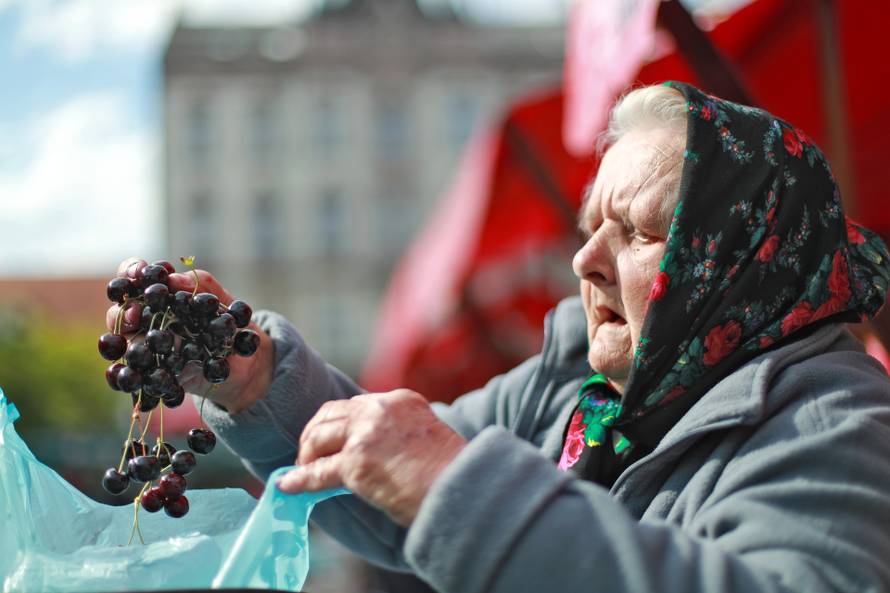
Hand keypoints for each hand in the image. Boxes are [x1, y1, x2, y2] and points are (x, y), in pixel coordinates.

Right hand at [104, 257, 273, 413]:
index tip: (139, 271)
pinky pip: (137, 378)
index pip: (136, 278)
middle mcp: (148, 321)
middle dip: (124, 312)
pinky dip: (134, 377)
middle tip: (135, 314)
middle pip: (120, 313)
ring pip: (126, 345)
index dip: (131, 272)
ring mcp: (150, 349)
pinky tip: (140, 374)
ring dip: (129, 344)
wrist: (249, 363)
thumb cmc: (233, 325)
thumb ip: (204, 286)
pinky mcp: (156, 375)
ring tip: (143, 344)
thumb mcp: (226, 302)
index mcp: (162, 296)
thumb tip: (174, 279)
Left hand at [278, 390, 466, 526]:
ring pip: (319, 437)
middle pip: (331, 414)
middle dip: (315, 433)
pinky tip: (288, 486)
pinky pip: (318, 472)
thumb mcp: (427, 437)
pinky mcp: (356, 463)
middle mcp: (381, 409)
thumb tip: (374, 457)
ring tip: (301, 470)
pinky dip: (300, 479)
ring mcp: (366, 434)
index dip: (340, 423)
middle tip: (309, 453)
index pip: (358, 405)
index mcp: (402, 400)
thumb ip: (400, 435)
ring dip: (306, 454)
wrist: (462, 488)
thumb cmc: (452, 473)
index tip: (331, 438)